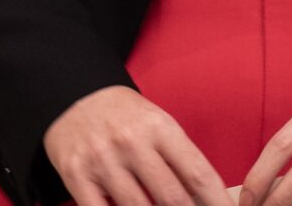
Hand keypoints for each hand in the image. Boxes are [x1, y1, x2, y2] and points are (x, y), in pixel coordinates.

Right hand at [43, 85, 234, 205]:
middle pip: (172, 198)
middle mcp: (132, 142)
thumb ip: (180, 160)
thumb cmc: (125, 117)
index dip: (218, 203)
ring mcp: (102, 159)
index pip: (198, 174)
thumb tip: (209, 201)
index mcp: (160, 128)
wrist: (73, 95)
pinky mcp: (76, 175)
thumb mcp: (158, 125)